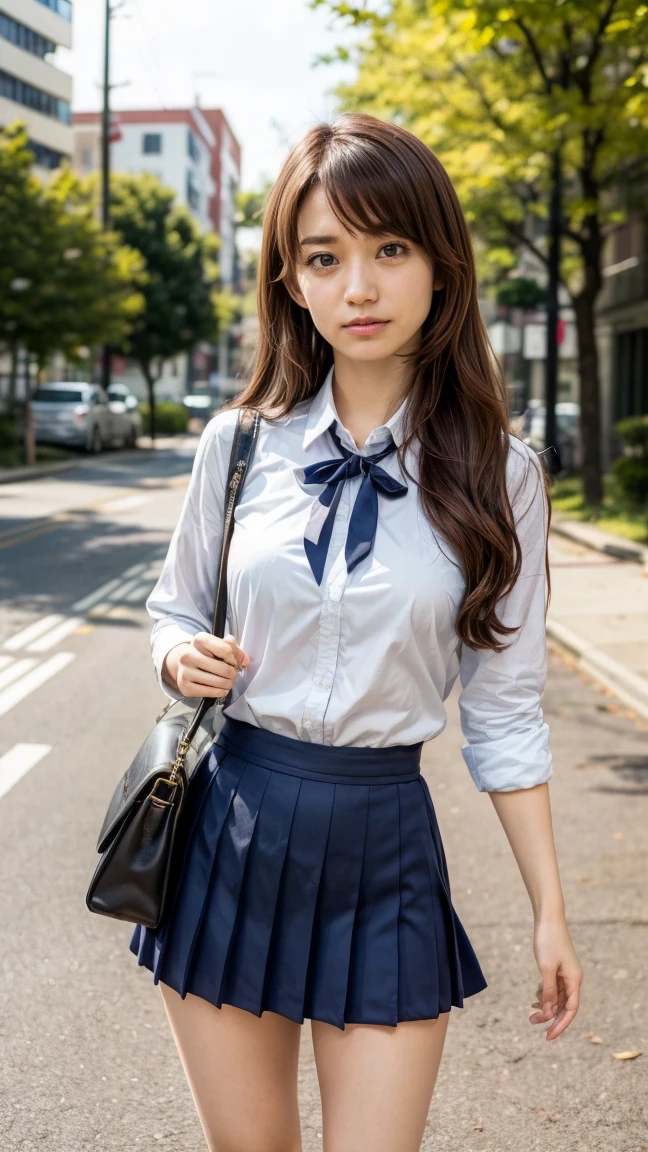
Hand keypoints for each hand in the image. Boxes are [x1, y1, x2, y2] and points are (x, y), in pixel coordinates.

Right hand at [163, 632, 249, 698]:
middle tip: (232, 674)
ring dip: (229, 683)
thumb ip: (235, 650)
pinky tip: (220, 688)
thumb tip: (245, 661)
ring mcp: (185, 672)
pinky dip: (221, 691)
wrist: (185, 666)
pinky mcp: (185, 687)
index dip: (234, 658)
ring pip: (220, 682)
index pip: (226, 650)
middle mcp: (188, 654)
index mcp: (199, 640)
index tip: (232, 661)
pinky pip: (212, 692)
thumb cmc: (207, 654)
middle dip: (233, 673)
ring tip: (227, 681)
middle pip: (224, 669)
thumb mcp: (220, 646)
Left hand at [529, 916, 582, 1039]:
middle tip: (532, 1022)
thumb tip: (549, 1011)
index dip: (560, 1025)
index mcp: (574, 980)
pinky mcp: (558, 967)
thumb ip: (548, 991)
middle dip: (549, 1016)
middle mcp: (573, 979)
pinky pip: (554, 988)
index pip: (570, 1010)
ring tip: (530, 1011)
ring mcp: (566, 973)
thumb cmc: (548, 941)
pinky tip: (535, 997)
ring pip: (557, 998)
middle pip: (563, 1006)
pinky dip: (545, 994)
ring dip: (546, 1006)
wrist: (548, 918)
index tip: (548, 1037)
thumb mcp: (546, 968)